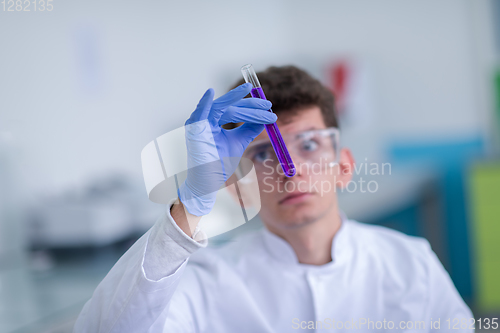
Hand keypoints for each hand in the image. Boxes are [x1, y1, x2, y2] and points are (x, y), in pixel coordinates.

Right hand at [178, 83, 276, 215]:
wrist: (209, 183)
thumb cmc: (219, 164)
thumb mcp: (238, 143)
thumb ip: (248, 130)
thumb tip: (265, 119)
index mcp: (215, 122)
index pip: (235, 109)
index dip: (251, 106)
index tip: (268, 106)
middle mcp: (206, 121)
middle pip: (230, 107)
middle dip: (249, 104)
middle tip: (267, 104)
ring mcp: (199, 125)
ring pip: (221, 108)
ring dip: (236, 100)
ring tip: (249, 90)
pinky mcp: (193, 132)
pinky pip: (198, 115)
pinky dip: (204, 103)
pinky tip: (210, 93)